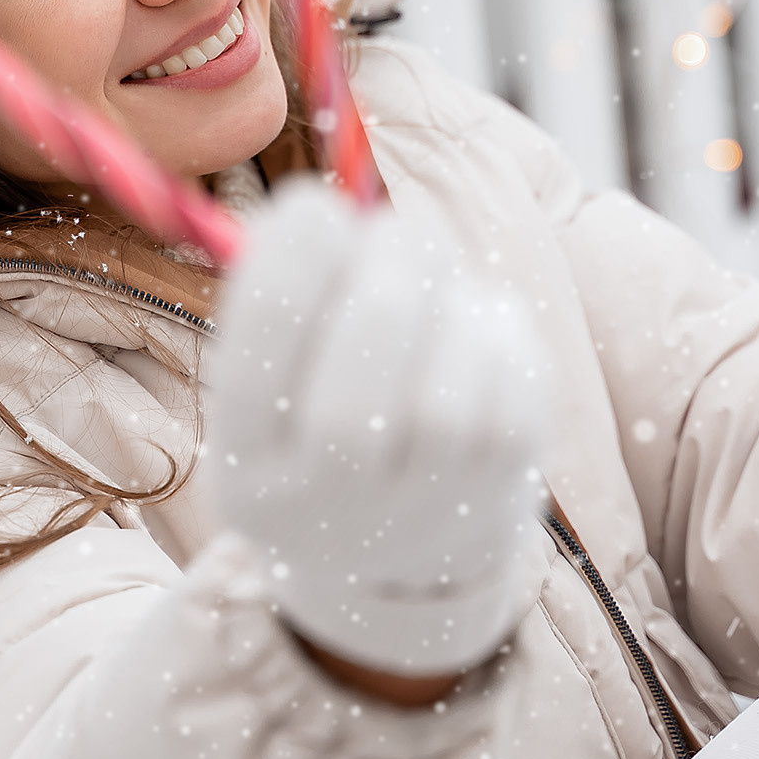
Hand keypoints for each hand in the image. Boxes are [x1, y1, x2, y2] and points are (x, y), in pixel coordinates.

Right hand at [202, 178, 547, 676]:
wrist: (394, 555)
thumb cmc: (317, 418)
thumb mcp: (269, 377)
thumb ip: (275, 291)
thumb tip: (310, 210)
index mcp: (247, 472)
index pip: (255, 376)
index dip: (287, 277)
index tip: (312, 203)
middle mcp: (326, 515)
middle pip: (356, 405)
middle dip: (384, 288)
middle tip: (396, 231)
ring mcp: (420, 519)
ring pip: (448, 400)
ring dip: (449, 307)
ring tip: (435, 280)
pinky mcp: (499, 497)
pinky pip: (510, 396)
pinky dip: (496, 332)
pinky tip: (471, 326)